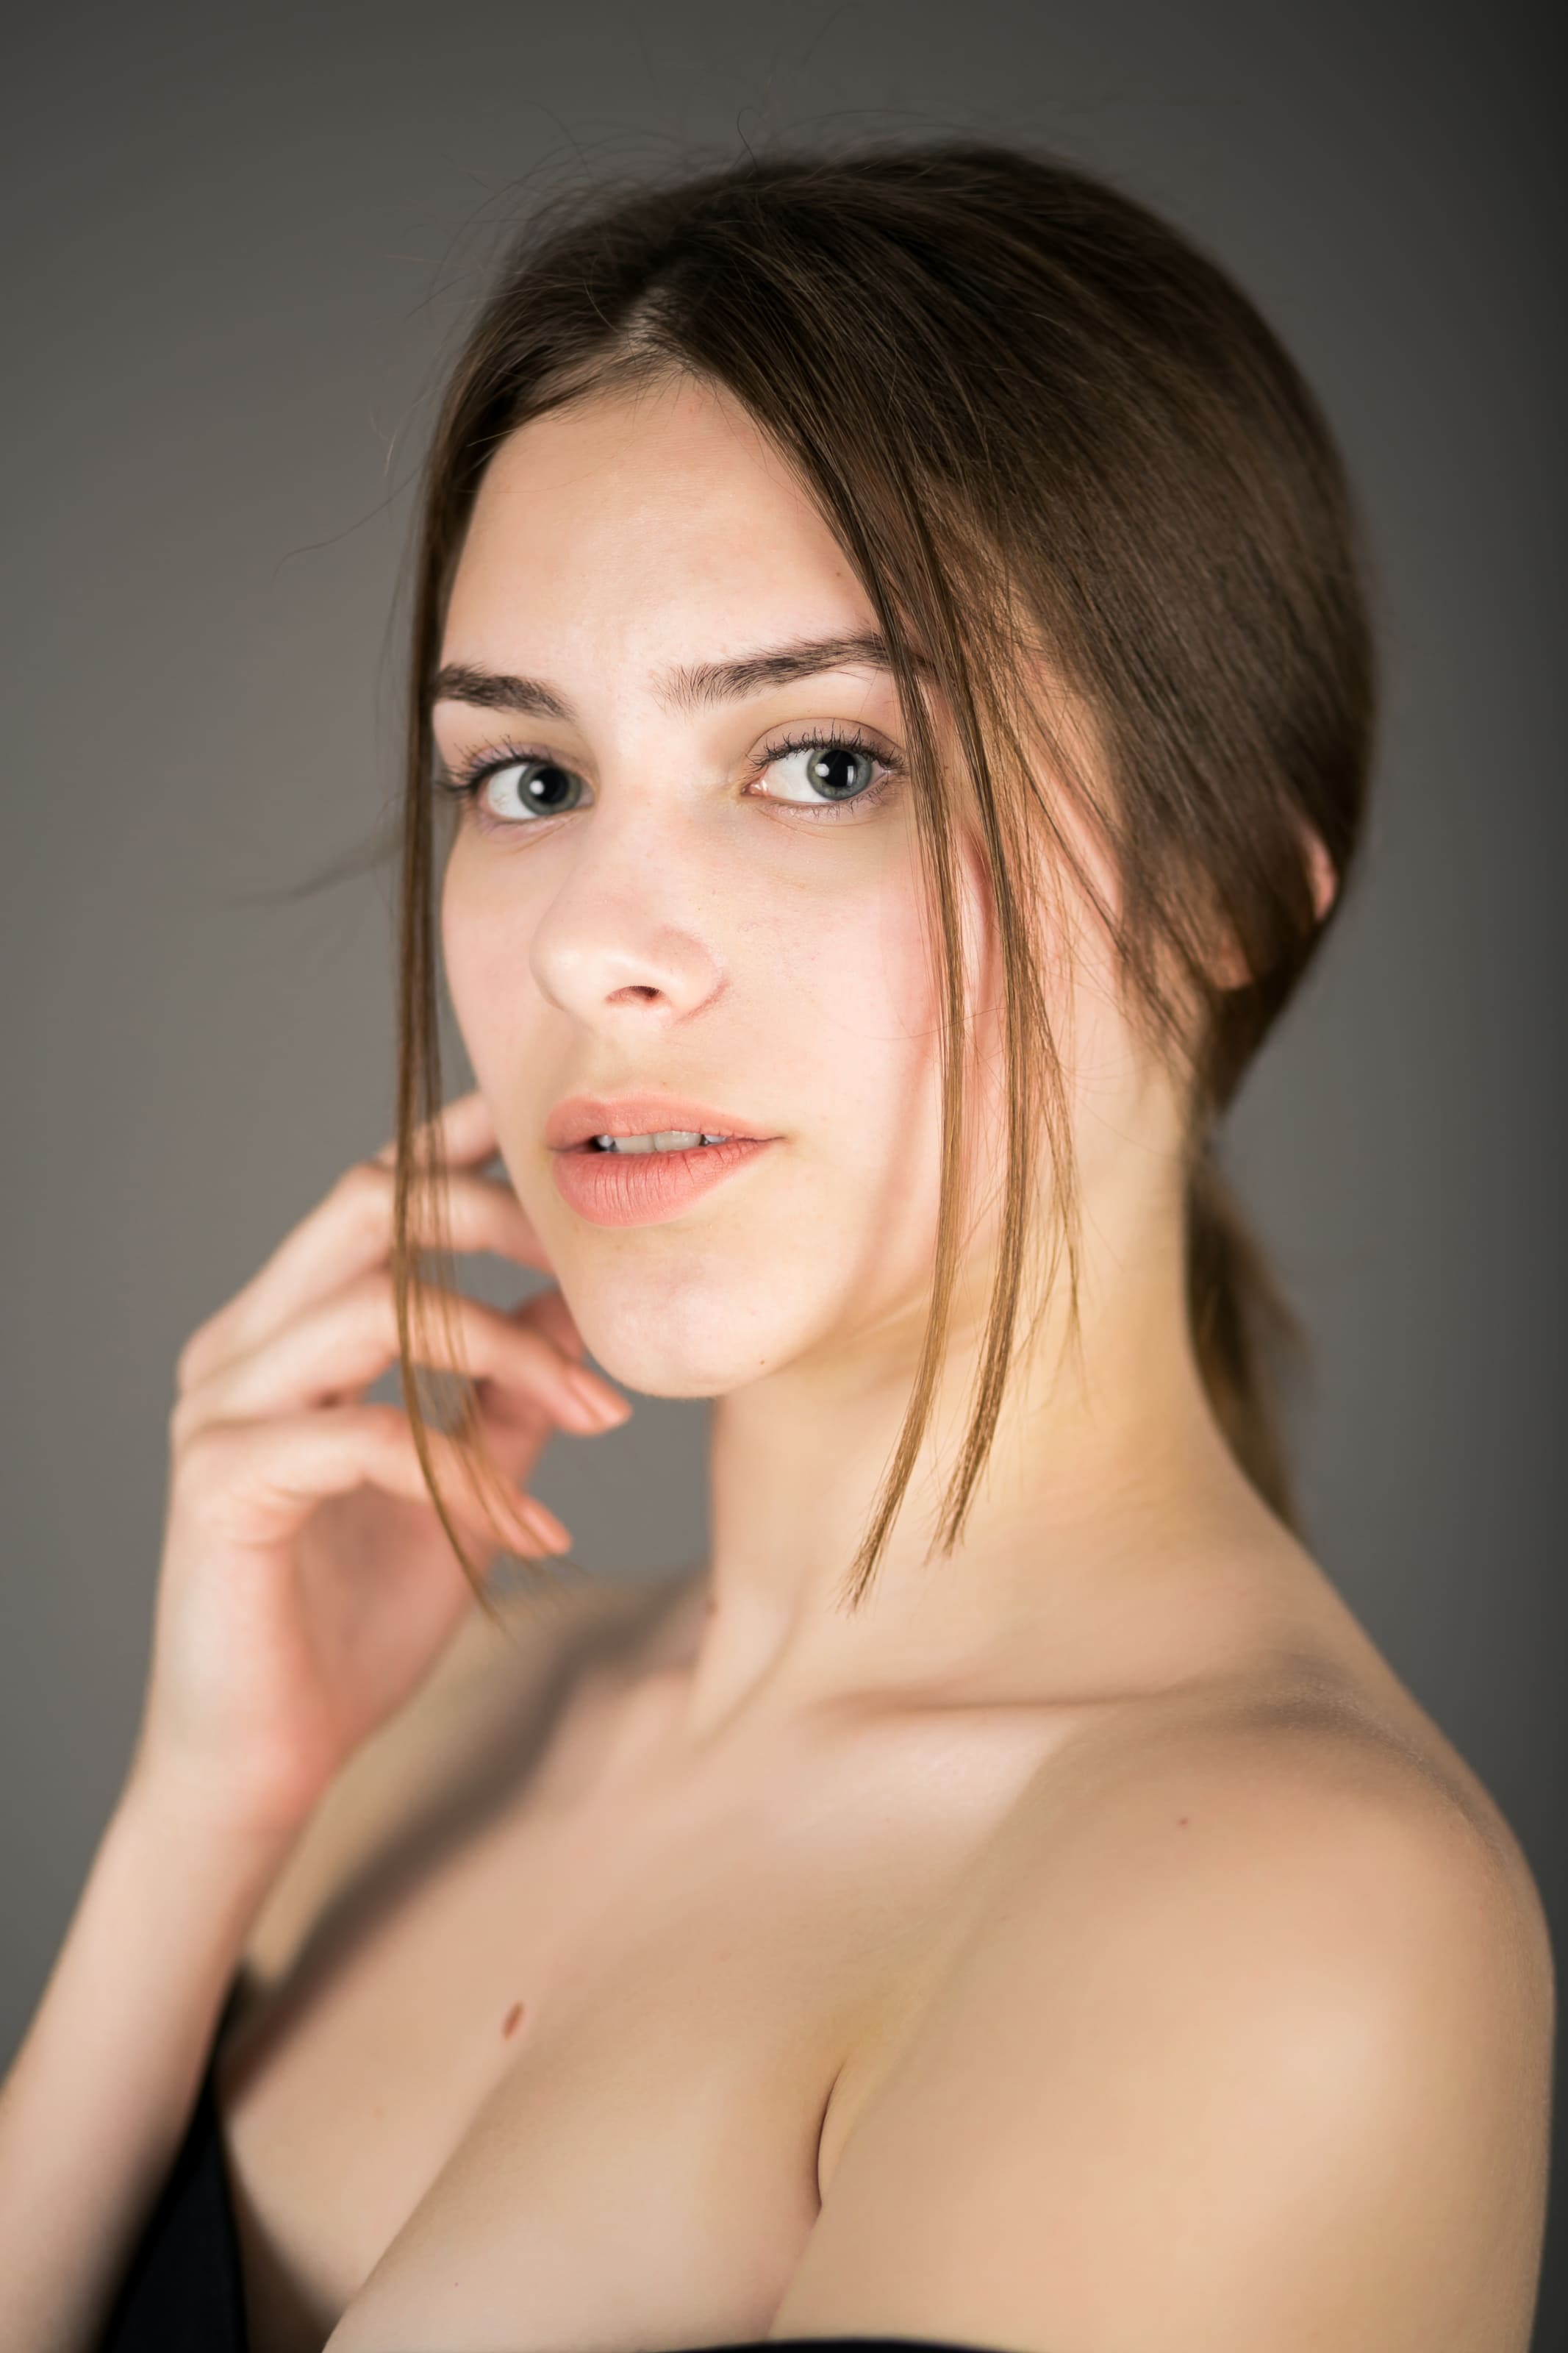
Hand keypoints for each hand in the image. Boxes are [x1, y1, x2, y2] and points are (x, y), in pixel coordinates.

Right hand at [129, 1090, 626, 1839]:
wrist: (267, 1763)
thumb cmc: (352, 1625)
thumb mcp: (458, 1486)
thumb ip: (504, 1395)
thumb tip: (577, 1307)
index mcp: (287, 1331)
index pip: (369, 1197)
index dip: (451, 1141)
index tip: (543, 1118)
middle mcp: (241, 1348)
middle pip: (361, 1208)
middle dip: (488, 1214)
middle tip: (593, 1268)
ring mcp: (220, 1410)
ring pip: (372, 1308)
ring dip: (505, 1348)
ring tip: (599, 1413)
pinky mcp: (221, 1483)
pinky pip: (362, 1435)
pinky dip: (464, 1473)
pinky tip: (534, 1530)